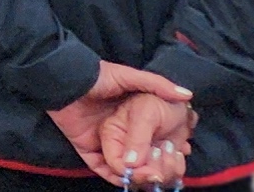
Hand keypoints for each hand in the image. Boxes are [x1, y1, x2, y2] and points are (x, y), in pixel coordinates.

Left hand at [48, 62, 190, 180]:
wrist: (65, 79)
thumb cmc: (97, 75)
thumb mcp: (129, 77)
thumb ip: (157, 84)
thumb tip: (187, 95)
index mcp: (131, 117)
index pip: (154, 138)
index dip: (167, 148)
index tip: (181, 153)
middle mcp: (119, 132)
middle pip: (139, 155)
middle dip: (153, 166)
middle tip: (164, 171)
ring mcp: (102, 141)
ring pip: (121, 165)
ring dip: (134, 173)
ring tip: (149, 178)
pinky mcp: (86, 147)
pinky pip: (100, 167)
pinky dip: (112, 175)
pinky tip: (125, 179)